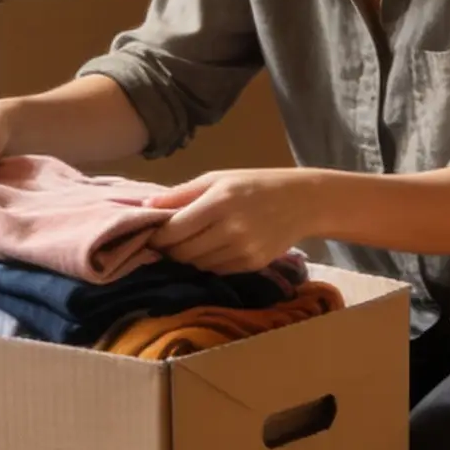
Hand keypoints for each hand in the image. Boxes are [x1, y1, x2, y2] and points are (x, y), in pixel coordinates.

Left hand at [148, 169, 322, 275]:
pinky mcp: (252, 265)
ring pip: (198, 265)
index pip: (174, 230)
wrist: (302, 201)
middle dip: (170, 250)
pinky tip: (214, 248)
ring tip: (192, 242)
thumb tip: (146, 206)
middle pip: (183, 252)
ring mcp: (243, 250)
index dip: (158, 236)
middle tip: (168, 242)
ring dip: (189, 257)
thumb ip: (181, 194)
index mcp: (218, 202)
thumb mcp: (217, 178)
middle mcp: (231, 229)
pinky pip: (217, 270)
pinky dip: (209, 263)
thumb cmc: (254, 184)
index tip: (152, 234)